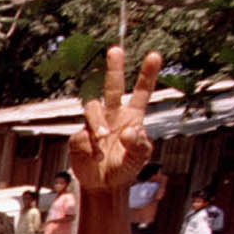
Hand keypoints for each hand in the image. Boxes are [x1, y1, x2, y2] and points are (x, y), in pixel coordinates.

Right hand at [67, 46, 159, 193]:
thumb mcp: (140, 157)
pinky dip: (89, 146)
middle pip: (111, 87)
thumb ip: (138, 143)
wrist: (104, 185)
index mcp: (132, 116)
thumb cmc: (126, 167)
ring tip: (103, 137)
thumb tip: (129, 129)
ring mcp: (93, 124)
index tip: (154, 55)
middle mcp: (112, 115)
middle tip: (115, 49)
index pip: (140, 92)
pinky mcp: (78, 137)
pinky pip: (81, 135)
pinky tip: (95, 157)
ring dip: (97, 122)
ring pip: (91, 108)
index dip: (147, 74)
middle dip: (114, 67)